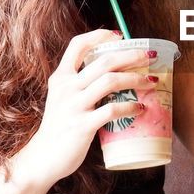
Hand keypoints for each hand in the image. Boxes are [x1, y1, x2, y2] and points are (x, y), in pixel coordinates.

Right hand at [24, 30, 156, 183]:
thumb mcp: (62, 99)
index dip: (99, 35)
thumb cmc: (59, 128)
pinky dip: (130, 107)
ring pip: (110, 81)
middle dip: (131, 55)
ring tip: (151, 81)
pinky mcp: (82, 126)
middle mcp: (66, 88)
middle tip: (149, 56)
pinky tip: (140, 108)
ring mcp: (73, 106)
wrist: (42, 159)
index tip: (120, 35)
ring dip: (136, 78)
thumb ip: (80, 85)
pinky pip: (112, 110)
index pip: (77, 45)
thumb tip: (115, 74)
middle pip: (103, 61)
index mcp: (60, 78)